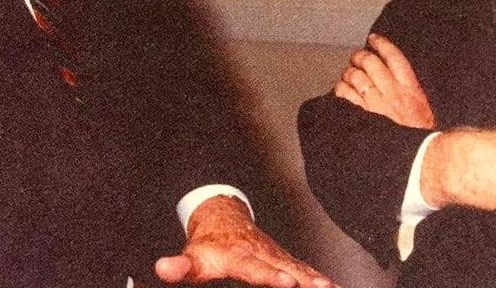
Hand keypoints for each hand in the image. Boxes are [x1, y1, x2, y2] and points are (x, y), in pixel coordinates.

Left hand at [154, 195, 336, 287]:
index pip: (256, 269)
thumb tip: (163, 268)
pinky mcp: (283, 259)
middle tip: (322, 287)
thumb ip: (181, 266)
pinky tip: (333, 286)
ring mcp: (275, 255)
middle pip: (286, 268)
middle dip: (305, 279)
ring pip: (299, 267)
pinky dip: (319, 276)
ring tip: (332, 287)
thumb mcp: (192, 256)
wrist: (223, 215)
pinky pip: (304, 268)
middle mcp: (262, 254)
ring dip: (316, 278)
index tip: (285, 282)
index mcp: (240, 256)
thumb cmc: (209, 243)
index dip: (270, 277)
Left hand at [334, 33, 435, 129]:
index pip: (394, 57)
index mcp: (411, 89)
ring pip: (355, 76)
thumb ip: (409, 93)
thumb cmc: (421, 139)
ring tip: (348, 77)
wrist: (421, 162)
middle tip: (356, 59)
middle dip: (359, 57)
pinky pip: (345, 95)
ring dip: (348, 74)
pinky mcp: (363, 117)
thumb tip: (392, 77)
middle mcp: (393, 93)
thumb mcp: (423, 110)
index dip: (381, 44)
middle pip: (371, 62)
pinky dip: (341, 90)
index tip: (373, 39)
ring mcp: (377, 105)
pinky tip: (342, 93)